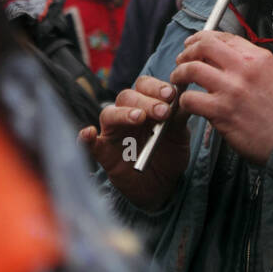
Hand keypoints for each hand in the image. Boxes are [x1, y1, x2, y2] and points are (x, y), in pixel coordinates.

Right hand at [78, 75, 190, 210]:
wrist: (162, 186)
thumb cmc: (168, 155)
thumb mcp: (180, 135)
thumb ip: (179, 117)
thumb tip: (186, 98)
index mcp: (145, 104)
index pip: (145, 86)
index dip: (156, 87)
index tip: (171, 94)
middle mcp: (126, 113)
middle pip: (127, 97)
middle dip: (146, 101)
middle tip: (162, 112)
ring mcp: (113, 133)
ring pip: (109, 114)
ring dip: (122, 113)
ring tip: (138, 117)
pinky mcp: (103, 153)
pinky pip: (90, 144)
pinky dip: (86, 138)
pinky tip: (89, 133)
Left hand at [171, 30, 272, 163]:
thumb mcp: (269, 74)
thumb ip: (245, 63)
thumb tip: (216, 57)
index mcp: (257, 57)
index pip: (222, 37)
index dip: (202, 38)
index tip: (193, 44)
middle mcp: (244, 68)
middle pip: (204, 45)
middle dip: (187, 51)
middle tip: (181, 60)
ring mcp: (232, 89)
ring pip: (192, 69)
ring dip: (179, 74)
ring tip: (178, 80)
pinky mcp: (222, 111)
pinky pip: (190, 98)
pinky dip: (184, 100)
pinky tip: (187, 103)